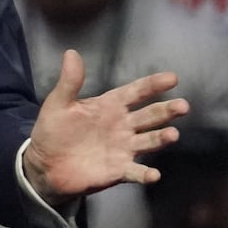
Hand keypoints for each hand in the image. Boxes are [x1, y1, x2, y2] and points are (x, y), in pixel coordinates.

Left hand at [25, 50, 189, 204]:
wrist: (44, 164)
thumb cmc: (53, 130)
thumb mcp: (58, 104)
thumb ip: (69, 82)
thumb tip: (71, 53)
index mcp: (110, 106)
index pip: (136, 92)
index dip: (153, 85)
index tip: (172, 78)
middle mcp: (123, 125)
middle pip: (150, 115)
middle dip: (167, 110)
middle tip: (182, 106)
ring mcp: (123, 148)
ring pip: (149, 141)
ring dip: (161, 138)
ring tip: (172, 134)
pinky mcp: (118, 170)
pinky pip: (135, 172)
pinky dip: (145, 174)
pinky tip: (153, 174)